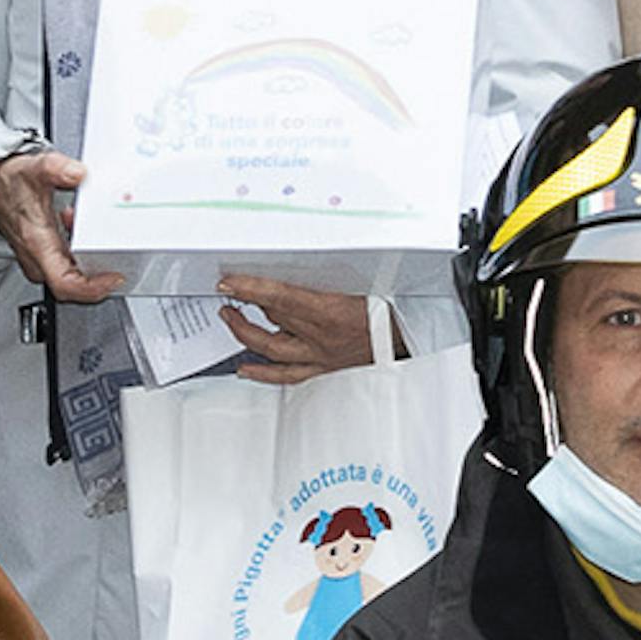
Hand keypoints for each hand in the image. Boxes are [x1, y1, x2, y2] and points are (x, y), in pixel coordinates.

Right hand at [0, 149, 106, 302]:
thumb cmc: (9, 182)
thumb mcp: (34, 168)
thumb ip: (56, 168)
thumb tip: (77, 173)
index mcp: (37, 243)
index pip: (65, 283)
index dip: (92, 288)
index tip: (114, 277)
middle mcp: (38, 257)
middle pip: (74, 285)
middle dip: (99, 273)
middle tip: (119, 256)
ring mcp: (40, 258)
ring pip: (72, 275)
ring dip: (91, 259)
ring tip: (99, 235)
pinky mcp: (43, 254)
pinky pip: (69, 264)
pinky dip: (83, 251)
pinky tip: (82, 229)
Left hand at [214, 275, 381, 379]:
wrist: (411, 338)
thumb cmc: (390, 309)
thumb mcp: (361, 282)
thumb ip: (328, 276)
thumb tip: (298, 264)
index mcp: (331, 312)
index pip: (280, 297)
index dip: (250, 289)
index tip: (229, 282)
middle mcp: (321, 337)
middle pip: (273, 318)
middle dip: (246, 303)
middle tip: (229, 291)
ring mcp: (320, 356)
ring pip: (271, 348)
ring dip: (245, 333)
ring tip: (230, 319)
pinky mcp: (323, 369)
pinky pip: (287, 375)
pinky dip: (262, 372)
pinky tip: (245, 369)